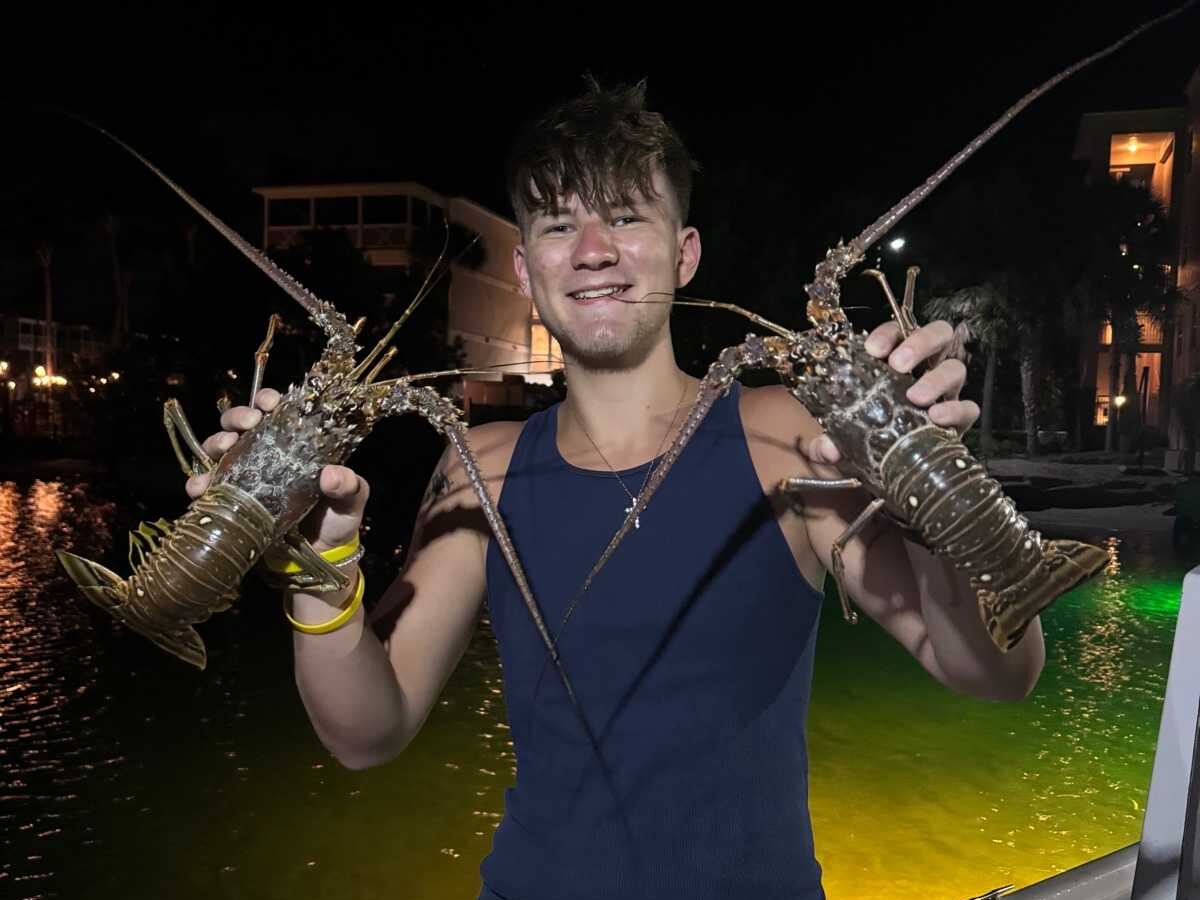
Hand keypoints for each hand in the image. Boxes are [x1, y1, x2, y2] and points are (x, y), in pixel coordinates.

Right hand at [184, 388, 369, 552]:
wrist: (320, 557)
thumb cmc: (338, 520)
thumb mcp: (350, 500)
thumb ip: (348, 486)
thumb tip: (330, 475)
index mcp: (296, 445)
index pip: (278, 411)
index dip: (268, 400)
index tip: (269, 403)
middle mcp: (266, 454)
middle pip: (242, 424)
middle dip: (238, 416)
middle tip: (247, 424)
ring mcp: (246, 476)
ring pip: (220, 448)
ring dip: (216, 442)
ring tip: (223, 447)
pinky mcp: (231, 500)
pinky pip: (208, 486)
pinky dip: (199, 482)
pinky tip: (201, 487)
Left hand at [800, 320, 979, 464]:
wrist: (890, 473)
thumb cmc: (867, 442)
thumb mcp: (842, 440)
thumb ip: (827, 443)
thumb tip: (827, 449)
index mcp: (895, 363)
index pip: (897, 331)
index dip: (888, 334)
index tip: (873, 349)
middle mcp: (924, 370)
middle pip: (937, 335)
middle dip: (920, 343)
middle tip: (899, 365)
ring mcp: (945, 393)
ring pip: (955, 368)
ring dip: (936, 378)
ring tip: (915, 396)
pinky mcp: (959, 420)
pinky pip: (969, 408)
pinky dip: (956, 409)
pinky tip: (936, 417)